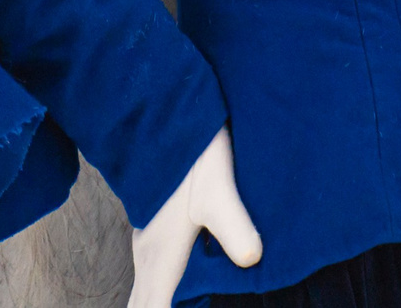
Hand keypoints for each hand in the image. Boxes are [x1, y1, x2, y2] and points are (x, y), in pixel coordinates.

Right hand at [128, 126, 259, 307]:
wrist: (165, 111)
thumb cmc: (189, 155)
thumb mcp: (217, 191)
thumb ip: (233, 226)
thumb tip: (252, 259)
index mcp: (159, 259)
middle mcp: (149, 256)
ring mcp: (150, 243)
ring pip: (148, 292)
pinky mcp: (159, 229)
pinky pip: (155, 277)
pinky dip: (162, 295)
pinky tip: (187, 292)